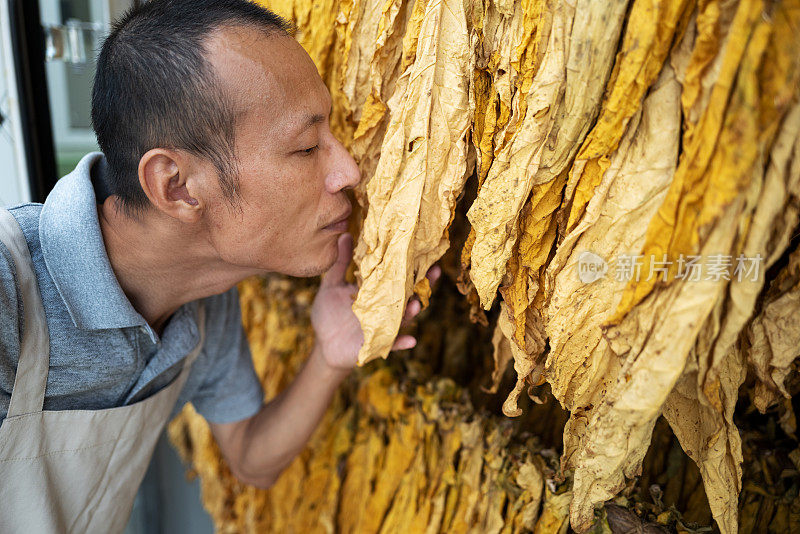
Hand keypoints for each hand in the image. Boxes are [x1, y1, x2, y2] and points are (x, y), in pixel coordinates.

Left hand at [310, 233, 440, 370]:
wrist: (322, 344)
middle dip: (422, 284)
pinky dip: (401, 342)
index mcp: (376, 291)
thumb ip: (340, 263)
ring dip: (411, 312)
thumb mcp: (332, 285)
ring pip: (403, 318)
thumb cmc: (328, 313)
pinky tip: (411, 340)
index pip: (396, 276)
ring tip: (417, 304)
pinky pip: (392, 344)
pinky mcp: (377, 344)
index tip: (422, 250)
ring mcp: (383, 326)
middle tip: (434, 270)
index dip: (410, 265)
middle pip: (407, 294)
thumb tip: (344, 234)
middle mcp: (384, 307)